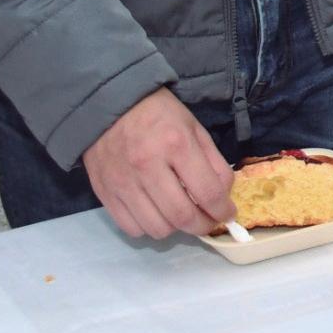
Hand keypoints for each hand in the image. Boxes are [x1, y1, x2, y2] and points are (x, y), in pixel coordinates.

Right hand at [81, 88, 236, 239]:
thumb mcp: (195, 128)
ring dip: (175, 228)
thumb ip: (213, 162)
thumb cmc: (159, 114)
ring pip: (157, 228)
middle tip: (208, 222)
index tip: (228, 214)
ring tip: (180, 215)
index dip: (222, 210)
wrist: (110, 103)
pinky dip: (148, 227)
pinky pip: (131, 228)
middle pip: (182, 216)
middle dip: (202, 226)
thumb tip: (223, 196)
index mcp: (176, 144)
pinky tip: (155, 213)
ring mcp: (123, 182)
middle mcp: (147, 166)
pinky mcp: (104, 193)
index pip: (207, 192)